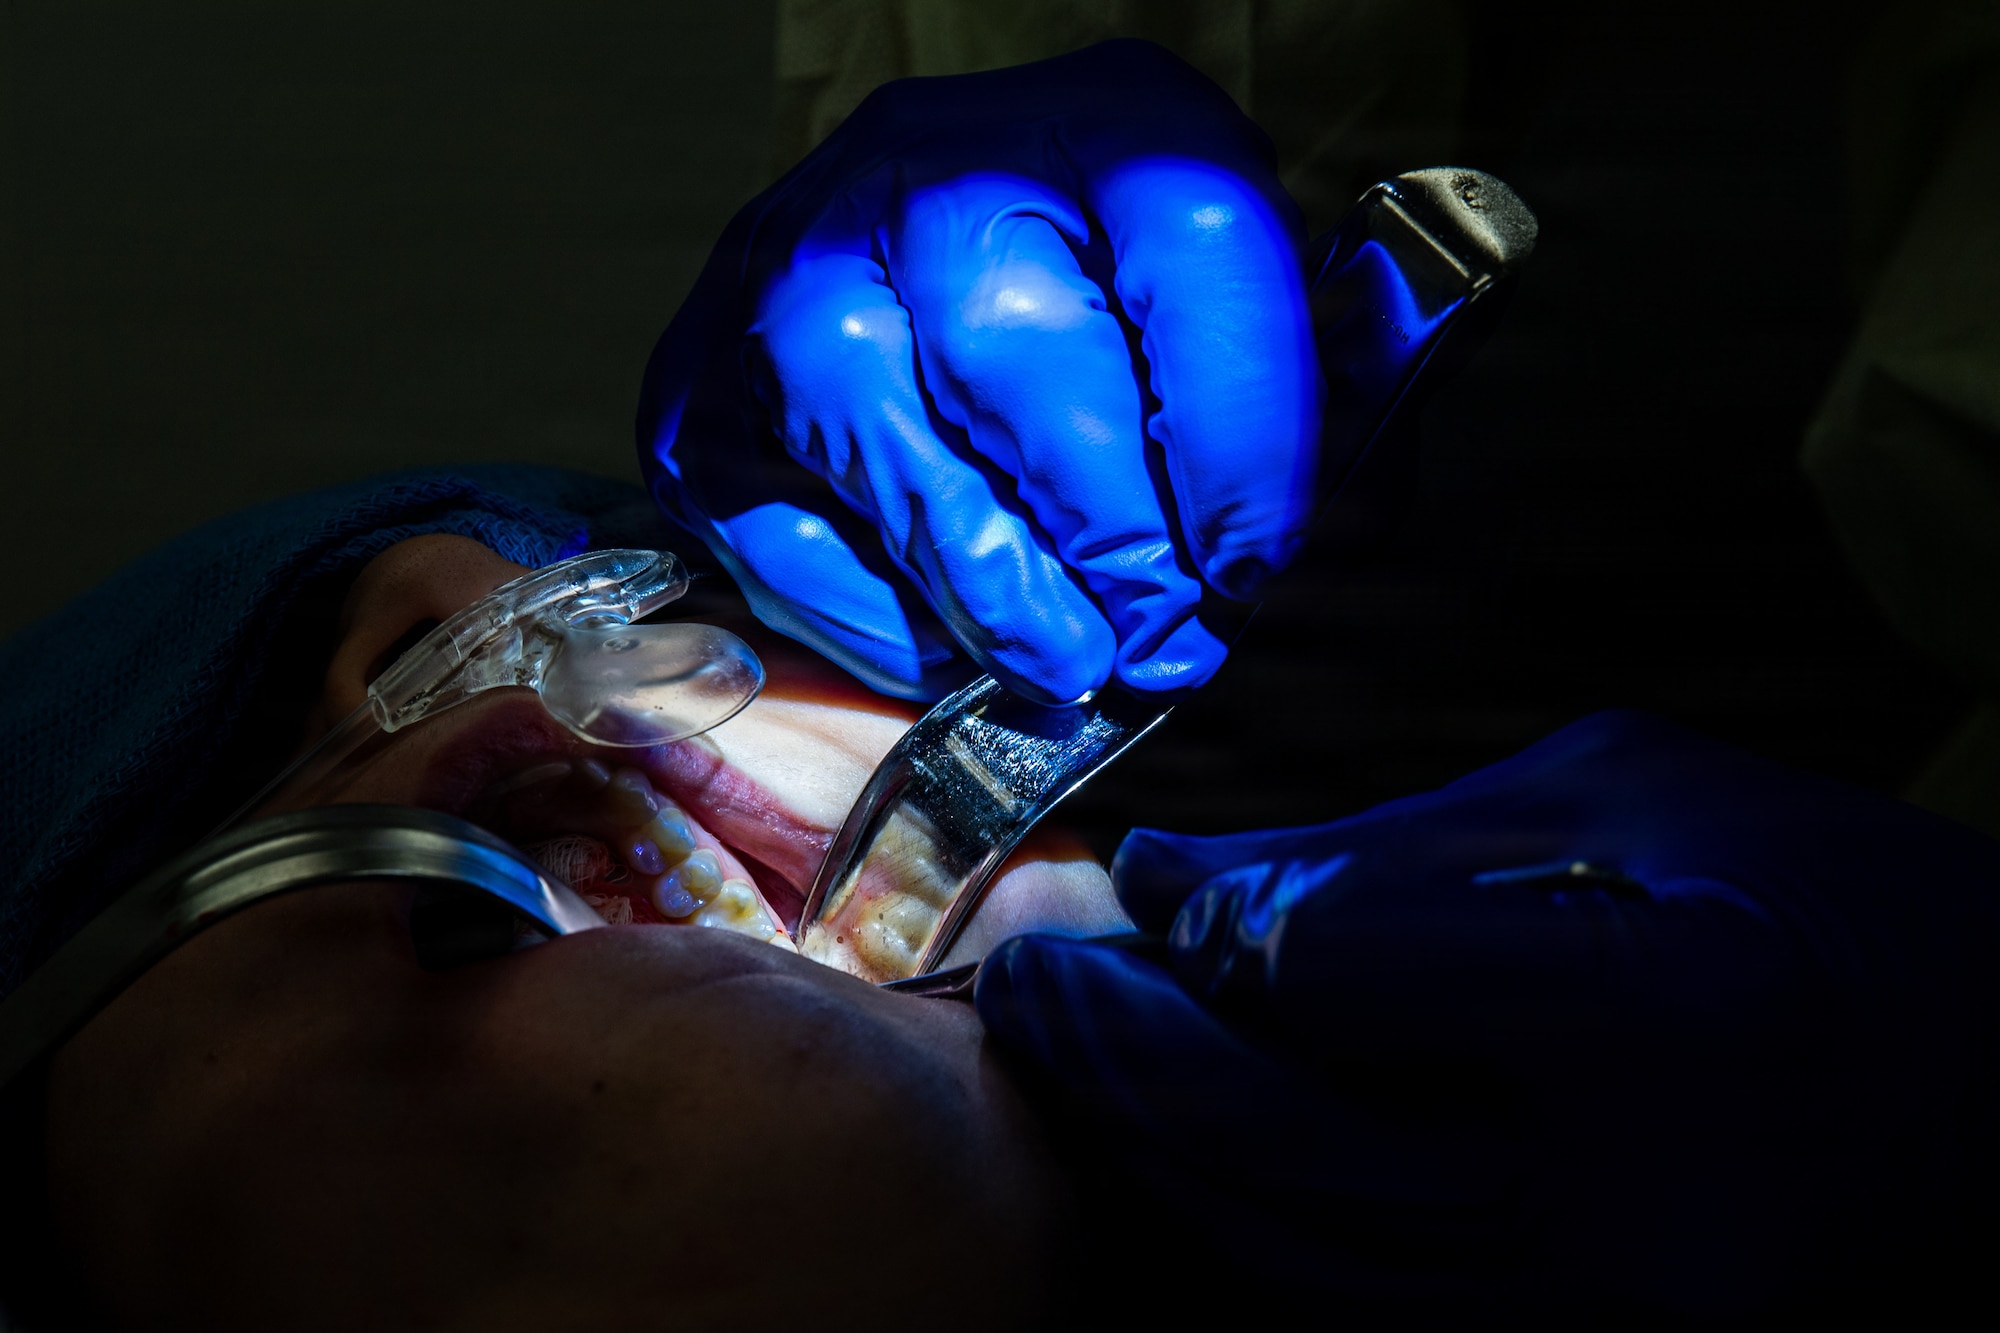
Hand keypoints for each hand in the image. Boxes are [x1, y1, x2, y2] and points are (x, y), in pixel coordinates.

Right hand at [638, 40, 1321, 703]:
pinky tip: (950, 642)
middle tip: (1162, 638)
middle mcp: (929, 161)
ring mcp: (790, 260)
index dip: (1239, 428)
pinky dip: (868, 610)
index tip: (1259, 564)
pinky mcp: (698, 379)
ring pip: (873, 426)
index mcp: (1109, 119)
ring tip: (1065, 663)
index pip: (1191, 239)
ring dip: (986, 581)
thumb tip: (1340, 530)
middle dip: (1106, 529)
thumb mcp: (1247, 317)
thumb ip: (1320, 396)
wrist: (921, 278)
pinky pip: (769, 517)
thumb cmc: (1114, 320)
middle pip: (1011, 340)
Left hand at [975, 711, 1999, 1319]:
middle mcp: (1625, 1199)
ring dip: (1156, 1160)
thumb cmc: (1836, 904)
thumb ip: (1396, 845)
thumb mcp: (1638, 802)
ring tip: (1075, 1068)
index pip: (1340, 972)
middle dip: (1119, 1053)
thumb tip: (1183, 875)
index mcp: (1661, 1012)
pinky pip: (1365, 1318)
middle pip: (1284, 1138)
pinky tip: (1184, 1158)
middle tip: (1028, 981)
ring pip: (1297, 1260)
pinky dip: (1248, 1236)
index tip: (1143, 886)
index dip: (1209, 924)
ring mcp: (1610, 1314)